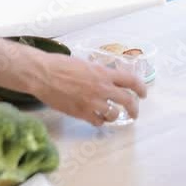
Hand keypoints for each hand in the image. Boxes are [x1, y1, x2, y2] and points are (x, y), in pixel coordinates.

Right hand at [28, 52, 146, 125]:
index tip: (143, 93)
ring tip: (111, 116)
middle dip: (134, 108)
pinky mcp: (81, 113)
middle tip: (134, 112)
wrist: (42, 74)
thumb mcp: (83, 63)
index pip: (131, 81)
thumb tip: (103, 76)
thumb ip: (96, 71)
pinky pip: (98, 122)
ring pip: (114, 114)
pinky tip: (95, 118)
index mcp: (103, 73)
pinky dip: (99, 121)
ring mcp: (92, 102)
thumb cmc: (58, 64)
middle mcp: (102, 88)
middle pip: (128, 101)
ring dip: (114, 115)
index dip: (141, 88)